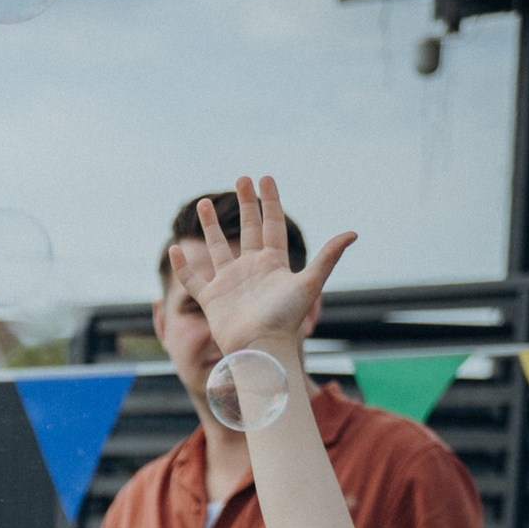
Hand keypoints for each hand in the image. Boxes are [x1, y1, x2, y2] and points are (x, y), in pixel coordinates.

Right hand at [192, 172, 355, 368]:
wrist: (261, 348)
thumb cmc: (285, 320)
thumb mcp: (309, 283)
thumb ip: (328, 257)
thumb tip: (353, 233)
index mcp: (273, 263)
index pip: (272, 224)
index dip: (270, 201)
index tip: (266, 178)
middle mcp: (251, 269)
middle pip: (248, 229)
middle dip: (245, 204)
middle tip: (241, 179)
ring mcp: (230, 283)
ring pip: (217, 248)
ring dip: (210, 226)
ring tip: (203, 203)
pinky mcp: (212, 300)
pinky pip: (193, 279)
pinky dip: (183, 266)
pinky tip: (175, 249)